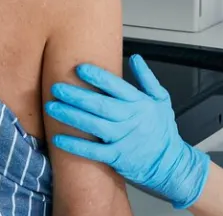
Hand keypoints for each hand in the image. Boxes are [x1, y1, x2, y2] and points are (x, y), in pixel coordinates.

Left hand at [46, 55, 210, 209]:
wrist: (170, 163)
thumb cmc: (163, 131)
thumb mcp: (162, 100)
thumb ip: (147, 78)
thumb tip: (136, 58)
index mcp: (140, 104)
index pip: (116, 86)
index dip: (98, 77)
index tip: (80, 68)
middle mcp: (131, 120)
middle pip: (100, 105)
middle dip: (76, 95)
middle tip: (57, 87)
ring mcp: (123, 139)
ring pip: (94, 125)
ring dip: (71, 116)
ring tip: (52, 107)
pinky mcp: (117, 157)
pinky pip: (93, 151)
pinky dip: (76, 145)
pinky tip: (59, 138)